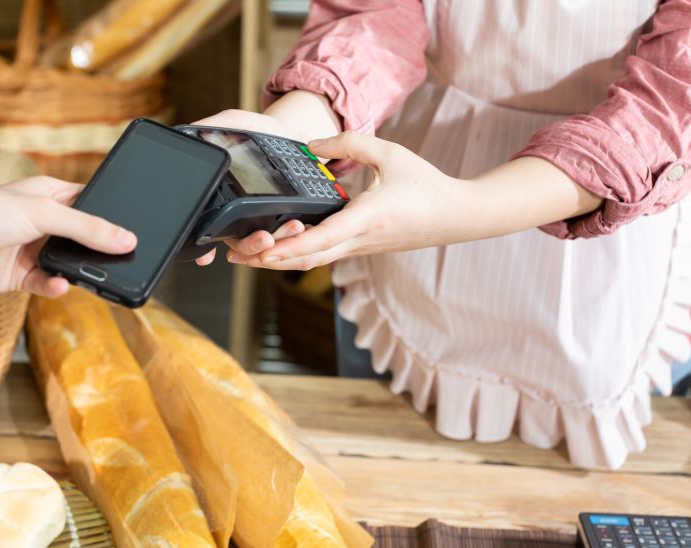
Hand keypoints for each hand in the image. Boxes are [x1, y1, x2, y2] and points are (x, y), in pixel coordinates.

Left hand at [0, 176, 135, 296]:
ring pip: (70, 263)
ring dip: (80, 270)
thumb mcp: (42, 214)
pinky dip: (57, 286)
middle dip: (100, 249)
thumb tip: (127, 239)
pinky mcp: (22, 276)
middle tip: (123, 259)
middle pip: (84, 237)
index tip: (135, 229)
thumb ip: (87, 228)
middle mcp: (43, 221)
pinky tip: (58, 285)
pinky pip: (50, 284)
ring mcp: (33, 249)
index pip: (92, 202)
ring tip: (95, 277)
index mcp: (50, 194)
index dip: (112, 214)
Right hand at [190, 110, 307, 265]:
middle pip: (237, 244)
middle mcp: (238, 216)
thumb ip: (208, 127)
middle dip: (250, 245)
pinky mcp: (285, 218)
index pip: (206, 230)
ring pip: (264, 245)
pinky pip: (287, 237)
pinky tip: (299, 226)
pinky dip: (292, 236)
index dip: (203, 248)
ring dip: (277, 241)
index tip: (206, 256)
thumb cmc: (256, 131)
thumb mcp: (230, 123)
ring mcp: (261, 220)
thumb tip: (185, 132)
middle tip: (264, 239)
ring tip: (293, 227)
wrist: (289, 132)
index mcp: (220, 199)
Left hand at [226, 131, 466, 269]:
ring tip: (246, 255)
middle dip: (268, 260)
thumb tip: (312, 145)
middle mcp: (359, 240)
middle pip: (306, 259)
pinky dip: (296, 255)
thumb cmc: (426, 185)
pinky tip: (277, 249)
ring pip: (312, 261)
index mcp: (367, 219)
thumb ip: (350, 143)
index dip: (290, 248)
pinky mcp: (359, 249)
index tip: (263, 251)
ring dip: (278, 260)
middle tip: (235, 255)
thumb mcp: (390, 153)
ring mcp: (358, 249)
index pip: (322, 239)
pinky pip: (322, 256)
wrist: (455, 216)